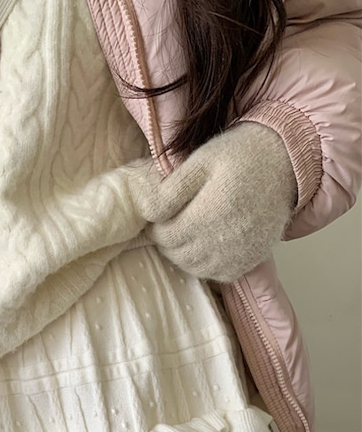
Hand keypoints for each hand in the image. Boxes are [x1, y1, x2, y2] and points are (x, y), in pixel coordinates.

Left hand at [147, 123, 297, 281]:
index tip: (163, 212)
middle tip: (176, 220)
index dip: (157, 226)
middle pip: (177, 254)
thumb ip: (170, 190)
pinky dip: (206, 264)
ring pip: (194, 268)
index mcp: (212, 211)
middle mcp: (227, 239)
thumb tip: (144, 212)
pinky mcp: (250, 262)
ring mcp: (240, 254)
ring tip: (191, 230)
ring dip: (185, 253)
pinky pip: (216, 274)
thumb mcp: (200, 161)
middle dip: (169, 240)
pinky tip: (210, 243)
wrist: (286, 163)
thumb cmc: (239, 156)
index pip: (165, 236)